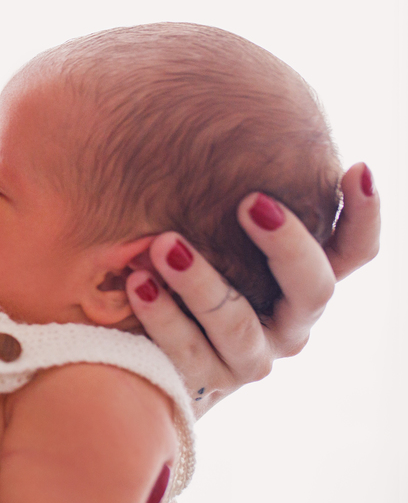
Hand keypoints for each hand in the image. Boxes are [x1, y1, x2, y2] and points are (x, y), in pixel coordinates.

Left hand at [126, 162, 379, 415]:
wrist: (146, 357)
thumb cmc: (188, 273)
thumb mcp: (216, 235)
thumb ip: (229, 203)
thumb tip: (225, 121)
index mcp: (304, 284)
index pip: (354, 252)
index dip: (365, 215)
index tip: (357, 168)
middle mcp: (289, 323)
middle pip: (313, 287)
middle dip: (285, 244)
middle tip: (250, 201)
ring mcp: (250, 357)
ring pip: (238, 323)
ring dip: (202, 283)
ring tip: (163, 244)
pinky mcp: (205, 381)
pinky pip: (187, 349)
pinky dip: (162, 314)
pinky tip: (138, 281)